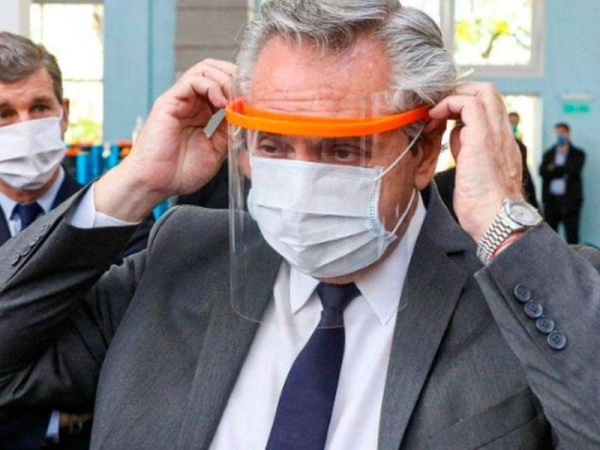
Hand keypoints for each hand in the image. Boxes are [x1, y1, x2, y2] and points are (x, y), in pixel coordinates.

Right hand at [95, 59, 235, 220]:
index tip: (255, 102)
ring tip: (234, 98)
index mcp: (201, 114)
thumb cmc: (180, 173)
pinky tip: (220, 102)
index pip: (223, 87)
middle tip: (248, 95)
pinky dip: (210, 86)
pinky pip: (192, 81)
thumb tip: (245, 116)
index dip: (241, 89)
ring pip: (204, 70)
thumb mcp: (215, 151)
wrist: (156, 184)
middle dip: (235, 78)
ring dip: (225, 79)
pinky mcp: (169, 102)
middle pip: (215, 71)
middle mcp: (190, 104)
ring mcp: (179, 101)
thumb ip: (228, 131)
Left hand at [429, 82, 523, 241]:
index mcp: (501, 141)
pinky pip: (468, 105)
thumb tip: (455, 135)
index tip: (444, 114)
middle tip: (438, 107)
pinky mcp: (481, 139)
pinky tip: (434, 117)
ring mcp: (494, 134)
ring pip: (482, 92)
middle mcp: (502, 133)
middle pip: (488, 92)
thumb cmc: (483, 205)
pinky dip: (448, 104)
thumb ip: (468, 149)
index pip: (489, 107)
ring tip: (434, 112)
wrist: (497, 220)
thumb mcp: (474, 169)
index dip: (466, 103)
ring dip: (453, 96)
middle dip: (460, 92)